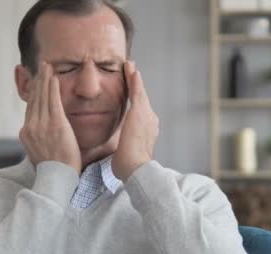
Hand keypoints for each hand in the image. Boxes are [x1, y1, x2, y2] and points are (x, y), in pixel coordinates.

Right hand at [19, 62, 80, 173]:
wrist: (58, 178)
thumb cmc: (54, 170)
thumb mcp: (39, 154)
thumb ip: (39, 141)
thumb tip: (40, 138)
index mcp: (26, 133)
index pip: (30, 108)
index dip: (34, 93)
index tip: (37, 82)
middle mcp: (31, 127)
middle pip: (34, 99)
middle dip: (38, 81)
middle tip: (41, 67)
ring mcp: (42, 125)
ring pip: (43, 97)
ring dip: (45, 79)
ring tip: (48, 67)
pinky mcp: (56, 124)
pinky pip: (53, 101)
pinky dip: (53, 88)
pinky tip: (54, 77)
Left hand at [112, 62, 159, 181]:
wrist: (136, 170)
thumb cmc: (129, 168)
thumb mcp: (127, 155)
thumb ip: (125, 149)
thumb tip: (120, 155)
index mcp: (147, 131)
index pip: (141, 112)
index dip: (137, 100)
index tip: (134, 93)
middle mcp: (150, 121)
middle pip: (142, 99)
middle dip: (137, 85)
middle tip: (133, 72)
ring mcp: (146, 116)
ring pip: (140, 93)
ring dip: (135, 78)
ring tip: (130, 66)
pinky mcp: (139, 112)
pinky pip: (136, 92)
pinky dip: (134, 80)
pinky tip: (132, 70)